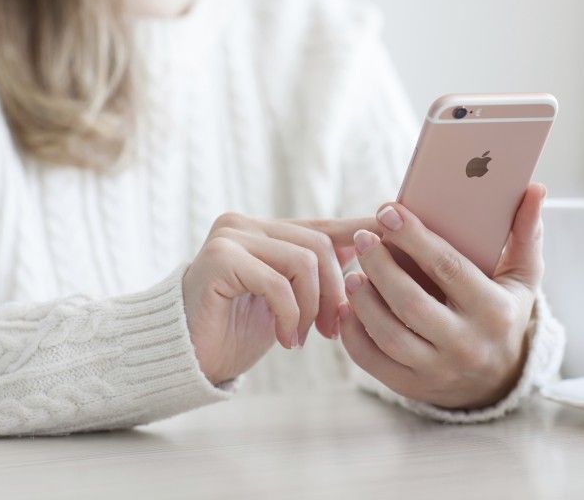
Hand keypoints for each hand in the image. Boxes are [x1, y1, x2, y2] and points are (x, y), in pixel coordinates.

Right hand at [183, 212, 377, 384]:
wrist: (187, 359)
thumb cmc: (238, 331)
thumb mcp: (289, 298)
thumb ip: (318, 271)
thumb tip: (371, 247)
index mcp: (264, 229)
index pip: (324, 227)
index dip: (360, 236)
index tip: (396, 244)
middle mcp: (245, 224)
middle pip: (319, 245)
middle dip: (335, 291)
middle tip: (332, 331)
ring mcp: (229, 237)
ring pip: (303, 260)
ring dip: (313, 306)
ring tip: (304, 337)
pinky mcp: (218, 258)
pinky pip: (277, 282)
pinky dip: (290, 315)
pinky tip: (285, 339)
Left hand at [338, 183, 545, 408]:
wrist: (497, 380)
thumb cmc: (505, 312)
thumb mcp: (523, 277)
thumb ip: (526, 233)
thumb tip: (536, 188)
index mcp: (494, 311)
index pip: (448, 268)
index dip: (414, 238)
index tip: (388, 211)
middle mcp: (467, 344)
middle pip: (411, 302)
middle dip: (381, 266)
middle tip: (364, 239)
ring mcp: (438, 370)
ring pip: (389, 335)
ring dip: (364, 301)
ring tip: (353, 272)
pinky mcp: (412, 387)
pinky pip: (373, 361)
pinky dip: (354, 333)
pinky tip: (348, 306)